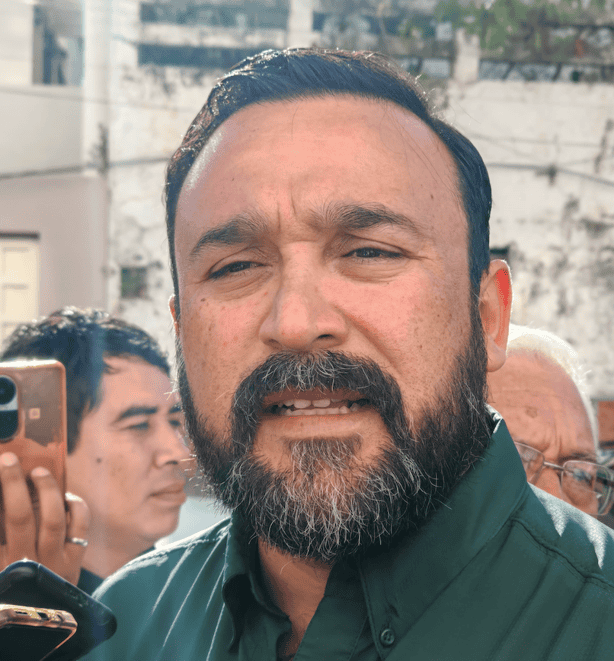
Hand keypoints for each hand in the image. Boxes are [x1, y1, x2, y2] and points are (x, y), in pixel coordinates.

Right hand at [0, 452, 89, 584]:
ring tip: (39, 472)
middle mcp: (23, 564)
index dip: (1, 494)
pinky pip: (79, 528)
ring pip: (51, 518)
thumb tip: (3, 511)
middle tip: (8, 461)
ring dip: (46, 490)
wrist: (32, 630)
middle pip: (17, 516)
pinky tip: (67, 496)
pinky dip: (75, 507)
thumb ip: (0, 536)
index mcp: (0, 566)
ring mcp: (52, 564)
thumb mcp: (1, 572)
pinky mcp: (73, 564)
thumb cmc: (9, 594)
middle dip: (13, 484)